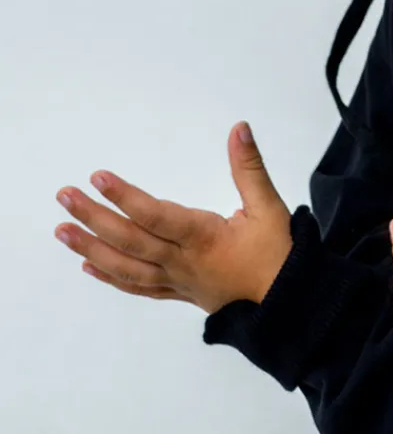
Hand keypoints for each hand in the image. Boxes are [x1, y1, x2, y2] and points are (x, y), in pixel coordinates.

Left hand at [54, 123, 293, 314]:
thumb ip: (249, 167)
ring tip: (62, 230)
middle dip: (94, 217)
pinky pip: (138, 286)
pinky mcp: (179, 293)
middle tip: (64, 196)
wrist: (288, 304)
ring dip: (91, 247)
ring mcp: (177, 281)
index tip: (98, 177)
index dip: (125, 196)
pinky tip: (89, 265)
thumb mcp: (269, 206)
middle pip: (130, 240)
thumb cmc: (280, 255)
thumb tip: (238, 129)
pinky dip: (111, 277)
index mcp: (203, 237)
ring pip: (126, 267)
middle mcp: (182, 261)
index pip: (154, 215)